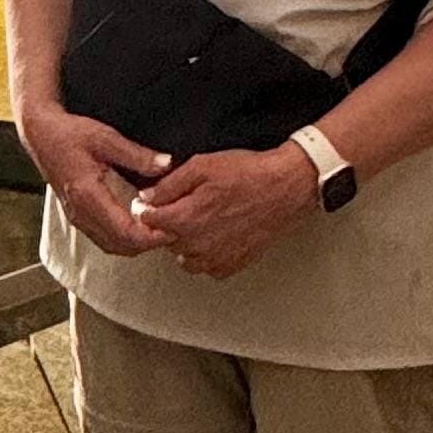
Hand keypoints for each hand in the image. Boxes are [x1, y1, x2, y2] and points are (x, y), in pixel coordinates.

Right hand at [22, 103, 173, 257]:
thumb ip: (137, 154)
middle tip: (174, 227)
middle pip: (121, 246)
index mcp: (88, 196)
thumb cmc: (69, 134)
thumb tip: (167, 164)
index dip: (152, 236)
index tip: (174, 227)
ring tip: (160, 226)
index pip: (125, 233)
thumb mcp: (105, 138)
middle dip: (149, 243)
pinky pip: (104, 239)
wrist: (40, 135)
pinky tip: (139, 223)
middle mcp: (81, 213)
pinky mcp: (77, 217)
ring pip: (112, 246)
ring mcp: (77, 218)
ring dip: (137, 243)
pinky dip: (124, 239)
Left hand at [133, 140, 318, 281]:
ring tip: (202, 221)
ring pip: (185, 258)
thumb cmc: (247, 174)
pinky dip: (208, 255)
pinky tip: (218, 235)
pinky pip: (208, 267)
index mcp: (185, 219)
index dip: (149, 209)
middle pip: (165, 241)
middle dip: (169, 225)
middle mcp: (197, 245)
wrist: (286, 188)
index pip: (148, 222)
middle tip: (186, 206)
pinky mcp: (233, 264)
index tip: (155, 202)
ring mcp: (216, 258)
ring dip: (187, 243)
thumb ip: (169, 184)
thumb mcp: (202, 166)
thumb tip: (146, 197)